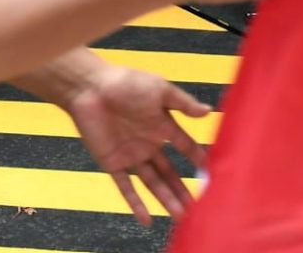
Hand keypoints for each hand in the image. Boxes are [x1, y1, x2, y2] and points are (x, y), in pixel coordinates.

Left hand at [65, 63, 209, 223]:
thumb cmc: (126, 82)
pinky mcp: (112, 163)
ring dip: (166, 200)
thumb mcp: (160, 90)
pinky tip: (147, 219)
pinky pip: (126, 187)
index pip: (184, 146)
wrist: (90, 87)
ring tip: (182, 218)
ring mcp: (131, 155)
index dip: (197, 159)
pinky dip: (136, 204)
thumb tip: (208, 111)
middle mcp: (148, 143)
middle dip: (183, 190)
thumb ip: (183, 104)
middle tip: (198, 208)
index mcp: (161, 125)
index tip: (212, 174)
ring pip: (153, 183)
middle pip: (170, 172)